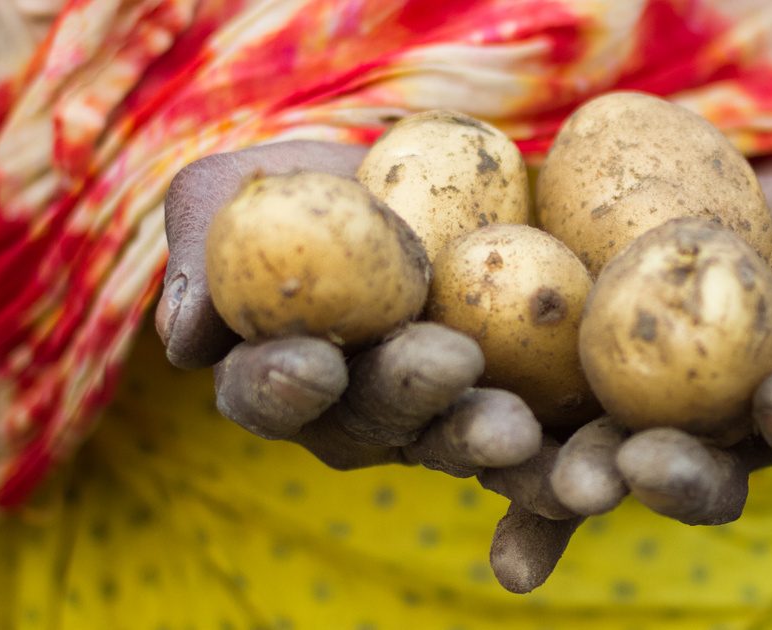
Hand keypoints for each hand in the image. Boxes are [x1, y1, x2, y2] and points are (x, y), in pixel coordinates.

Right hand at [157, 140, 541, 474]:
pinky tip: (584, 490)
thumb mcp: (243, 185)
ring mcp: (442, 419)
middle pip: (376, 422)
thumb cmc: (320, 180)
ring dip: (489, 447)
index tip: (311, 362)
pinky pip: (536, 454)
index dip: (281, 385)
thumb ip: (205, 243)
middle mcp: (362, 411)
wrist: (436, 172)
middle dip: (408, 397)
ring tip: (521, 433)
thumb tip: (188, 338)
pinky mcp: (520, 412)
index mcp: (286, 370)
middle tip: (447, 363)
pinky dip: (555, 481)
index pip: (267, 392)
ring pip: (458, 445)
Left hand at [478, 142, 771, 593]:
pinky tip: (510, 561)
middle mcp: (721, 438)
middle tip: (650, 464)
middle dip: (681, 475)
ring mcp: (643, 429)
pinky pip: (545, 461)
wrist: (715, 197)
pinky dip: (528, 509)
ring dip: (589, 485)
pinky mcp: (573, 411)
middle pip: (706, 472)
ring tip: (567, 484)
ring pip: (619, 470)